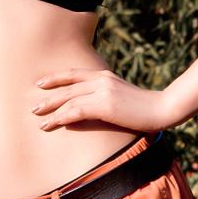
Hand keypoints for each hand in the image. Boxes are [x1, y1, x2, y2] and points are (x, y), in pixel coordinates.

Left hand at [31, 66, 172, 134]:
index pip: (74, 74)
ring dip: (52, 110)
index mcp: (105, 75)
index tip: (40, 83)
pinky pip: (77, 110)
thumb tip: (90, 109)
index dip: (55, 78)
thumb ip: (106, 97)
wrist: (163, 108)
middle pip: (67, 86)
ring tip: (39, 120)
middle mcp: (101, 79)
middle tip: (33, 108)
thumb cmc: (145, 107)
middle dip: (48, 97)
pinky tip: (53, 124)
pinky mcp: (106, 105)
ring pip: (69, 99)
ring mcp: (103, 91)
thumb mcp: (122, 97)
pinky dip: (62, 118)